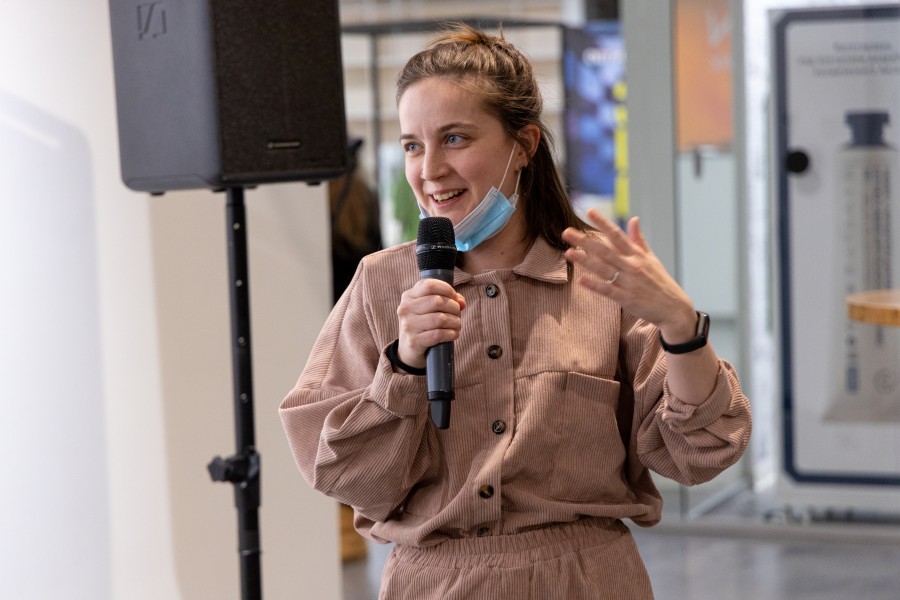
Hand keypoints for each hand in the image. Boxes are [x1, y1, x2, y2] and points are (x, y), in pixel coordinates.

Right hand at [396, 278, 466, 368]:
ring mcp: (408, 326)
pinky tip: (453, 334)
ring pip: (440, 318)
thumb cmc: (423, 325)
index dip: (447, 289)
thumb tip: (461, 302)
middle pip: (437, 301)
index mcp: (408, 297)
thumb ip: (446, 300)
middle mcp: (406, 309)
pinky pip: (438, 334)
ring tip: (457, 325)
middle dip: (454, 307)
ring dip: (455, 322)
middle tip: (458, 314)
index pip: (429, 285)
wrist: (408, 350)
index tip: (454, 297)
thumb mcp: (428, 309)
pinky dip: (451, 334)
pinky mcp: (414, 341)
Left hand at [562, 209, 696, 341]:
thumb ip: (639, 240)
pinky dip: (595, 285)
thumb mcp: (652, 259)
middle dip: (585, 241)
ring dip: (585, 260)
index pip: (617, 235)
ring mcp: (629, 282)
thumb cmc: (661, 282)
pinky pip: (608, 290)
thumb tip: (633, 219)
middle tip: (566, 232)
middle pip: (605, 250)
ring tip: (568, 252)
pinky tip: (580, 280)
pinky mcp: (627, 299)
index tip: (589, 211)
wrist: (674, 308)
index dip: (603, 222)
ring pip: (604, 269)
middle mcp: (632, 266)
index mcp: (637, 255)